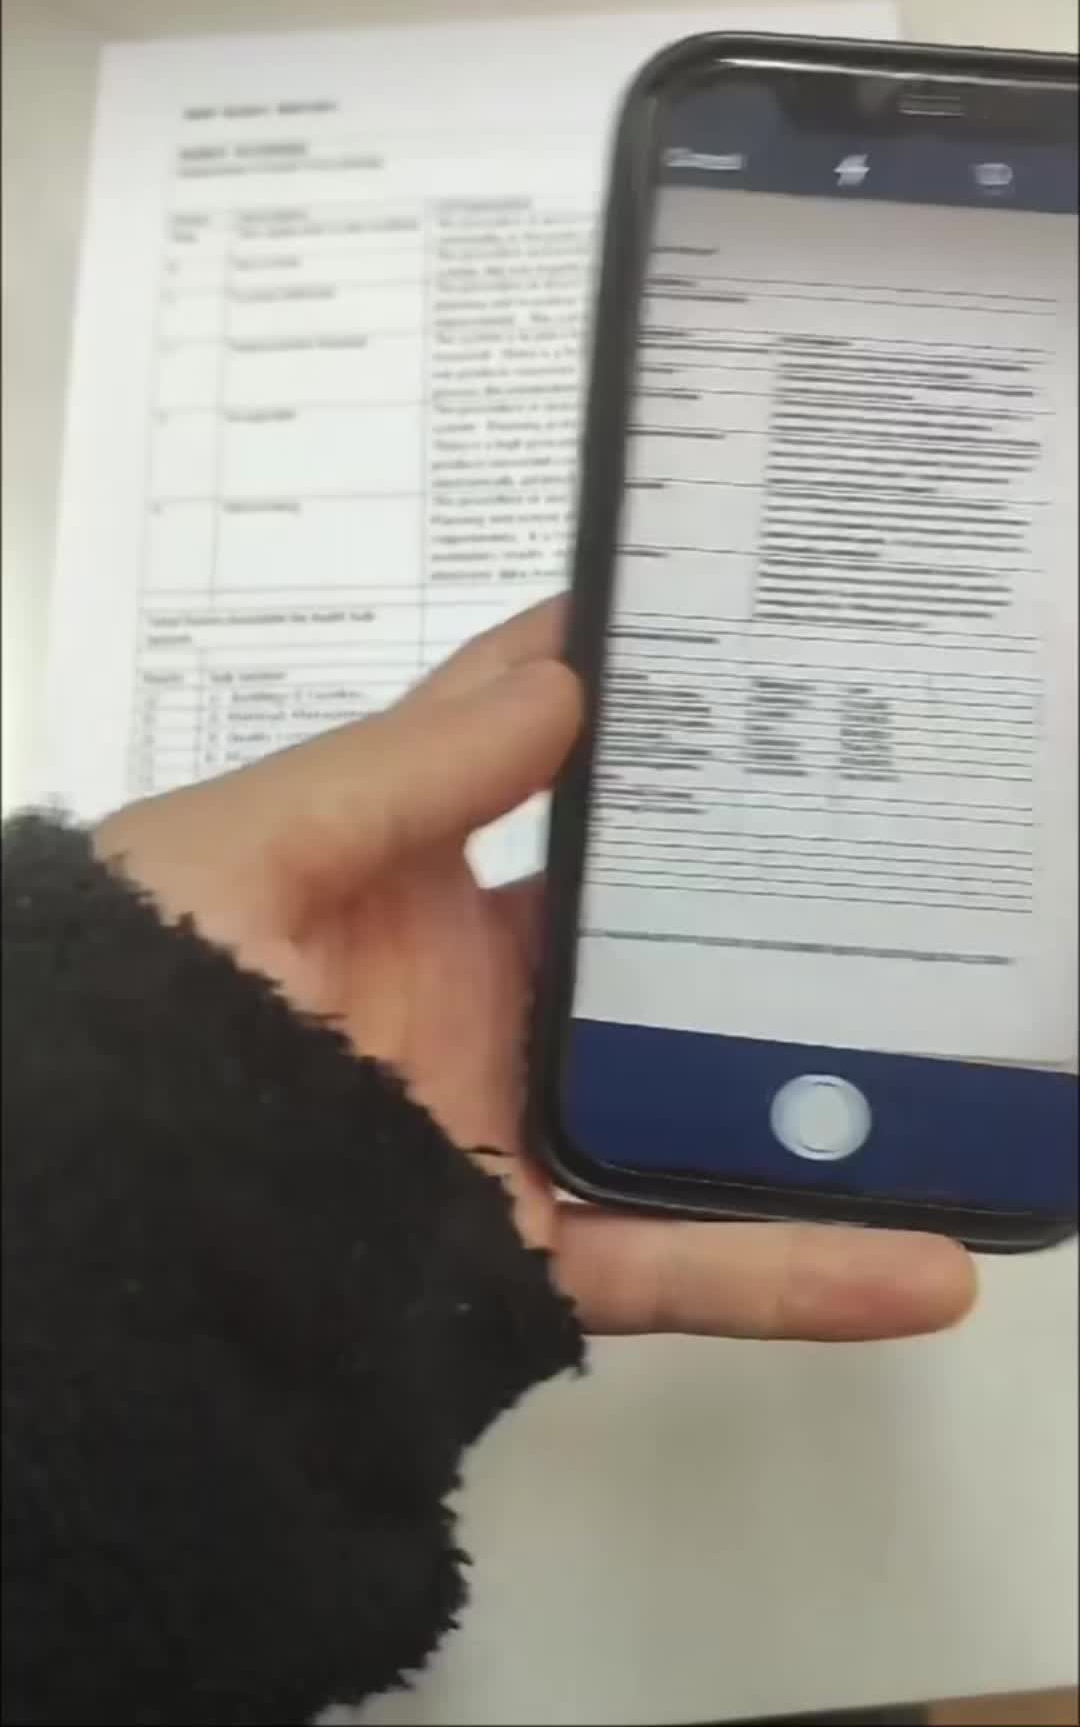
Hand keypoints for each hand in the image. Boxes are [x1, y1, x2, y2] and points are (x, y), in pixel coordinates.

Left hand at [96, 600, 975, 1340]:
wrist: (86, 1225)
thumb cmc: (135, 1002)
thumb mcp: (246, 851)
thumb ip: (404, 767)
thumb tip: (560, 672)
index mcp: (398, 876)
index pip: (527, 756)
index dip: (615, 686)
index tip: (728, 626)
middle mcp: (475, 994)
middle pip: (647, 926)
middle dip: (753, 868)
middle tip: (884, 808)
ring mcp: (511, 1121)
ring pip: (692, 1096)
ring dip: (819, 1081)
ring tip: (949, 1047)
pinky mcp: (528, 1251)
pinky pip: (679, 1263)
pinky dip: (798, 1269)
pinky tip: (924, 1258)